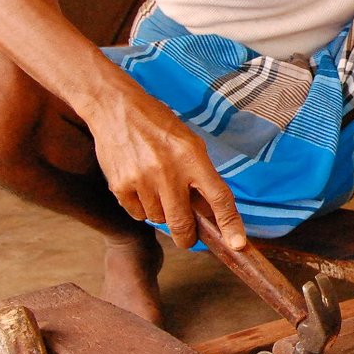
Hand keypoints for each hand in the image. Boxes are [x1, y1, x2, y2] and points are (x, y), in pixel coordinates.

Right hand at [85, 86, 246, 250]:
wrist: (116, 109)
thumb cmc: (158, 124)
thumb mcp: (189, 142)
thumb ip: (200, 174)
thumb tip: (210, 211)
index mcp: (192, 157)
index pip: (218, 197)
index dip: (230, 224)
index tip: (237, 244)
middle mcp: (168, 171)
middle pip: (183, 223)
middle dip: (188, 237)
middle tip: (188, 235)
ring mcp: (142, 180)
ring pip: (159, 220)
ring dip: (162, 213)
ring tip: (157, 188)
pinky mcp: (120, 187)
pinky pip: (138, 215)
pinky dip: (142, 208)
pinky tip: (140, 186)